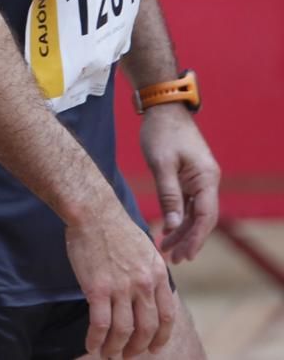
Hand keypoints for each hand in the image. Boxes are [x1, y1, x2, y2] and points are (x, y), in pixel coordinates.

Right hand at [65, 198, 174, 357]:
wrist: (92, 211)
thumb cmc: (115, 226)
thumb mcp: (145, 248)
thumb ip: (150, 273)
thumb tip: (151, 294)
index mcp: (158, 275)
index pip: (166, 317)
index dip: (160, 337)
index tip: (153, 347)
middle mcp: (144, 285)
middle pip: (146, 329)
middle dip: (138, 348)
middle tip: (128, 355)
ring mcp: (121, 288)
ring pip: (123, 331)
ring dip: (116, 348)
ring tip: (109, 354)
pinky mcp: (97, 288)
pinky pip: (100, 324)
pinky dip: (96, 339)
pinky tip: (91, 344)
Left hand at [140, 104, 219, 263]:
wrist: (162, 108)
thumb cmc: (161, 133)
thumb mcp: (161, 164)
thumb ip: (169, 195)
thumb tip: (174, 224)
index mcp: (206, 179)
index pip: (205, 216)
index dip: (196, 238)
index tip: (185, 256)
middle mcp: (208, 181)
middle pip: (202, 218)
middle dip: (188, 240)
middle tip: (172, 260)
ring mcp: (200, 179)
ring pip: (194, 212)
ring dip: (181, 230)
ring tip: (165, 248)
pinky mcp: (190, 176)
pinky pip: (187, 202)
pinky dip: (178, 216)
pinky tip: (166, 228)